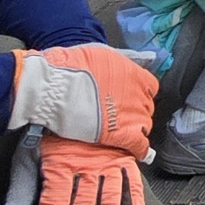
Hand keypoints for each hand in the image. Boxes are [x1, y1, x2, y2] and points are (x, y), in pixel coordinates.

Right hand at [11, 45, 156, 157]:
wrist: (54, 88)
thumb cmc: (71, 68)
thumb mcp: (102, 53)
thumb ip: (124, 60)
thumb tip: (143, 58)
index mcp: (135, 74)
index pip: (150, 87)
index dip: (140, 93)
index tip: (130, 97)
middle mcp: (138, 94)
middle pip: (146, 106)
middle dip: (135, 110)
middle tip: (119, 114)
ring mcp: (133, 115)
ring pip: (144, 125)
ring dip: (135, 128)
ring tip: (121, 130)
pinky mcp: (123, 135)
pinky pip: (139, 145)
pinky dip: (140, 149)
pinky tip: (138, 151)